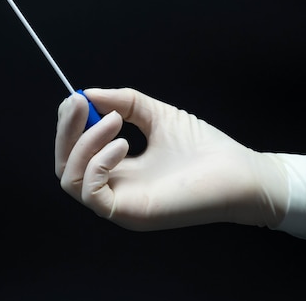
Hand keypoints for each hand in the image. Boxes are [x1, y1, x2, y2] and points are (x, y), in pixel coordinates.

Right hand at [54, 88, 288, 230]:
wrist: (240, 172)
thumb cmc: (204, 147)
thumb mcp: (157, 115)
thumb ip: (124, 103)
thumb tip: (88, 92)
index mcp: (119, 169)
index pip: (75, 151)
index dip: (70, 124)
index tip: (78, 97)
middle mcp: (114, 188)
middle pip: (64, 165)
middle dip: (66, 130)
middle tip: (78, 103)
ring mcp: (120, 203)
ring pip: (70, 179)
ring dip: (84, 142)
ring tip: (114, 121)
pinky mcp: (129, 213)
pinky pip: (90, 192)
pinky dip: (97, 162)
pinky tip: (123, 143)